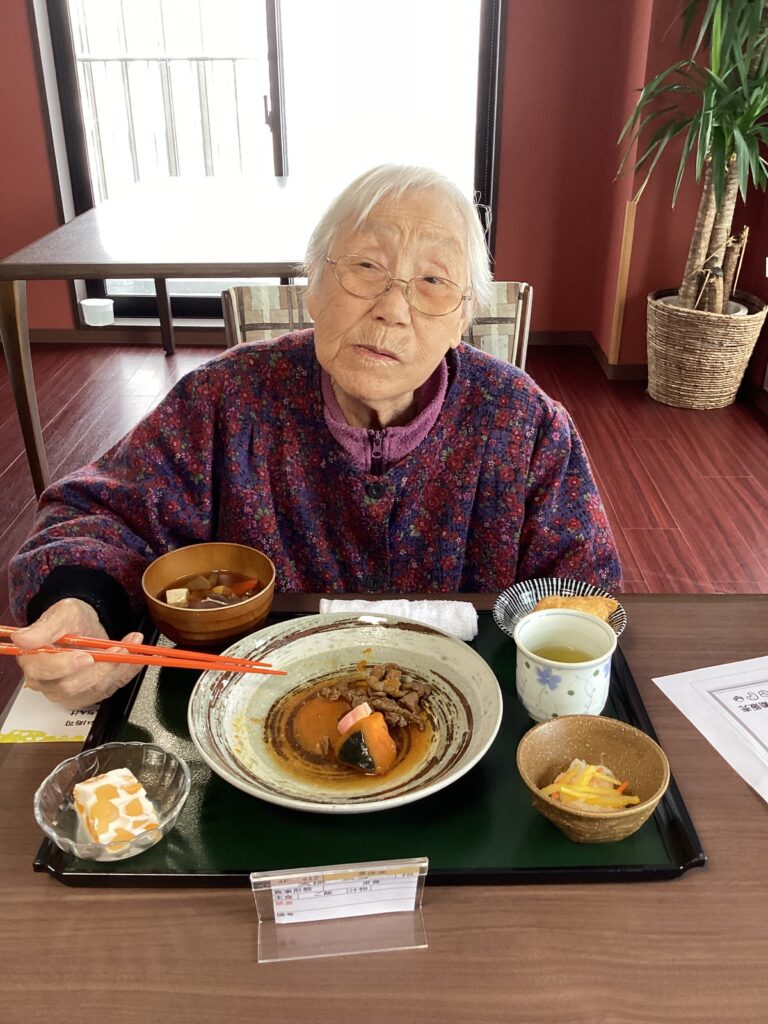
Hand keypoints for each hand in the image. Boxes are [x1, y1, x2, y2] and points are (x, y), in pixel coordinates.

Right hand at [12, 598, 143, 706]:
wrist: (86, 625)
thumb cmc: (70, 620)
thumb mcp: (61, 614)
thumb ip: (44, 627)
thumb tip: (22, 638)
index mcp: (34, 662)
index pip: (44, 673)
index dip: (65, 666)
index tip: (86, 656)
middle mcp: (48, 683)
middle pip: (70, 687)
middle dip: (99, 669)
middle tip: (119, 648)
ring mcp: (69, 693)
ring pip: (94, 690)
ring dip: (118, 669)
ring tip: (131, 645)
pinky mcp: (89, 695)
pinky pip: (111, 689)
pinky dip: (127, 673)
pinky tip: (136, 657)